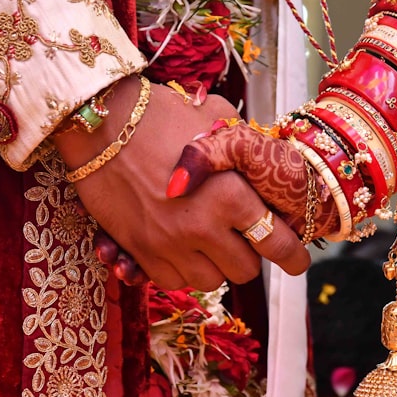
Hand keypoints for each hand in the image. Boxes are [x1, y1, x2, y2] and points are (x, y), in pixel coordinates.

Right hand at [53, 78, 310, 289]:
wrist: (98, 122)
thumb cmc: (161, 115)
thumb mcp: (217, 122)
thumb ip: (246, 149)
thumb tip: (268, 159)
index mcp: (231, 195)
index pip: (277, 243)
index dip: (294, 257)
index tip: (298, 262)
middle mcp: (203, 227)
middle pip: (246, 270)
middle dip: (249, 255)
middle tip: (243, 238)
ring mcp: (169, 244)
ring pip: (211, 281)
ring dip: (216, 265)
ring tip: (210, 241)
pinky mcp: (140, 251)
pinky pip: (173, 281)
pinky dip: (182, 270)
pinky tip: (182, 247)